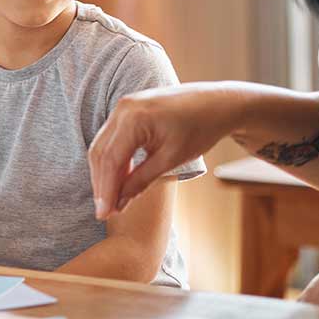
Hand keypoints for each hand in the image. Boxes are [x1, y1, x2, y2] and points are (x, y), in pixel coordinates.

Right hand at [89, 82, 247, 219]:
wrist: (217, 103)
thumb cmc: (200, 128)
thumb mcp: (171, 158)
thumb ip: (141, 180)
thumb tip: (119, 203)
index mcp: (134, 118)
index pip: (110, 160)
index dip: (105, 190)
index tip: (104, 215)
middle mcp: (123, 108)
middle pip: (100, 152)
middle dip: (101, 184)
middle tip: (104, 212)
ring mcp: (124, 106)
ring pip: (102, 145)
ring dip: (104, 173)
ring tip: (110, 199)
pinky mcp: (128, 109)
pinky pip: (112, 137)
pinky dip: (112, 159)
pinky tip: (118, 178)